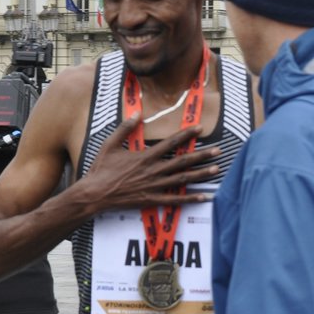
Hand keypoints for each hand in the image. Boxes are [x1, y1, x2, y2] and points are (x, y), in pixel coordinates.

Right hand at [80, 117, 222, 212]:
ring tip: (216, 170)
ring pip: (182, 180)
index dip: (186, 134)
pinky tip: (204, 196)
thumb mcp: (110, 144)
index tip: (200, 128)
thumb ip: (125, 128)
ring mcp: (154, 186)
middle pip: (183, 161)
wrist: (94, 194)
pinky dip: (190, 198)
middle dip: (202, 155)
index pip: (171, 143)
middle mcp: (153, 171)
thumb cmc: (101, 169)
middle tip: (219, 151)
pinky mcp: (151, 200)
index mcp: (145, 156)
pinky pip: (175, 200)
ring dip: (201, 175)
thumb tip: (137, 113)